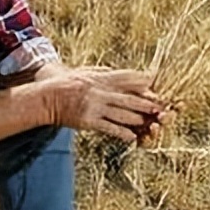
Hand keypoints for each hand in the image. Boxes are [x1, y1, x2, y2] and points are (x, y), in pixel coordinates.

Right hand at [42, 66, 167, 141]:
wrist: (47, 97)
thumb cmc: (66, 83)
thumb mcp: (86, 71)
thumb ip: (103, 72)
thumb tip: (118, 72)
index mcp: (102, 78)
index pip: (128, 80)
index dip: (144, 84)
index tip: (157, 87)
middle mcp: (101, 91)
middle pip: (130, 98)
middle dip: (147, 105)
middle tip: (162, 109)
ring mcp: (95, 106)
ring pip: (123, 115)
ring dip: (138, 121)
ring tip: (150, 125)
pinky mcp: (89, 121)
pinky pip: (109, 128)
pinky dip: (122, 133)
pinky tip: (132, 137)